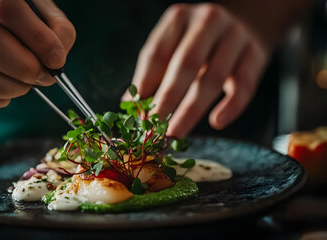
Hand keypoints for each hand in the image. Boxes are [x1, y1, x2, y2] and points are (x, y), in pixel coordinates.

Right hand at [0, 0, 75, 108]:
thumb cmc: (21, 15)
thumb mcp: (44, 12)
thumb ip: (58, 30)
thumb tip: (55, 60)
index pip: (6, 8)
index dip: (37, 39)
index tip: (56, 60)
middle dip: (22, 68)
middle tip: (42, 76)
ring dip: (9, 88)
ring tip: (26, 85)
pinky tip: (8, 93)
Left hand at [123, 4, 267, 137]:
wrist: (245, 20)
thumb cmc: (199, 41)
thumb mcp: (173, 46)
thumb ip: (152, 73)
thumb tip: (131, 106)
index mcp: (178, 18)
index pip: (157, 53)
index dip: (145, 84)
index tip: (139, 112)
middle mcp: (207, 21)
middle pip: (186, 63)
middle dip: (169, 97)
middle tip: (157, 125)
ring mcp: (235, 35)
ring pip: (214, 77)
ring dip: (192, 109)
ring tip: (177, 131)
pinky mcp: (256, 53)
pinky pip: (244, 85)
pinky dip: (231, 107)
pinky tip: (216, 122)